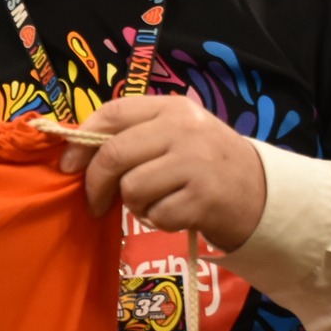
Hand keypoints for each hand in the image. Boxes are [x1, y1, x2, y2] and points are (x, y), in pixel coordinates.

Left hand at [59, 95, 266, 252]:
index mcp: (173, 108)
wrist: (263, 193)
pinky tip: (178, 214)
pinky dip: (160, 222)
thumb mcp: (178, 135)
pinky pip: (156, 215)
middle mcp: (184, 129)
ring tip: (158, 203)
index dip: (81, 140)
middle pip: (114, 154)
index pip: (113, 112)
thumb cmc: (207, 165)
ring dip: (136, 206)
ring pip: (132, 188)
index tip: (67, 165)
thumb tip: (78, 152)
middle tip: (96, 203)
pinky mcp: (203, 198)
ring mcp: (196, 163)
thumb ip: (136, 136)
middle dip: (96, 184)